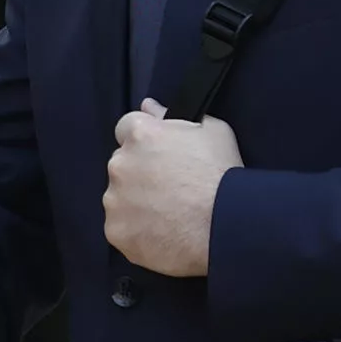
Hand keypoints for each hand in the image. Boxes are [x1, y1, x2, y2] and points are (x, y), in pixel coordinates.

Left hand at [103, 97, 242, 277]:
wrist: (225, 227)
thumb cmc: (222, 175)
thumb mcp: (212, 131)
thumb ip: (172, 116)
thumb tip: (148, 107)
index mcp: (140, 134)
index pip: (127, 128)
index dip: (145, 141)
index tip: (160, 156)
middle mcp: (120, 163)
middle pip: (123, 164)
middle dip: (140, 173)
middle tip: (170, 190)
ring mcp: (114, 199)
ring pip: (119, 197)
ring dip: (136, 203)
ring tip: (169, 216)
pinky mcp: (116, 230)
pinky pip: (121, 227)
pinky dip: (137, 231)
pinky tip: (163, 234)